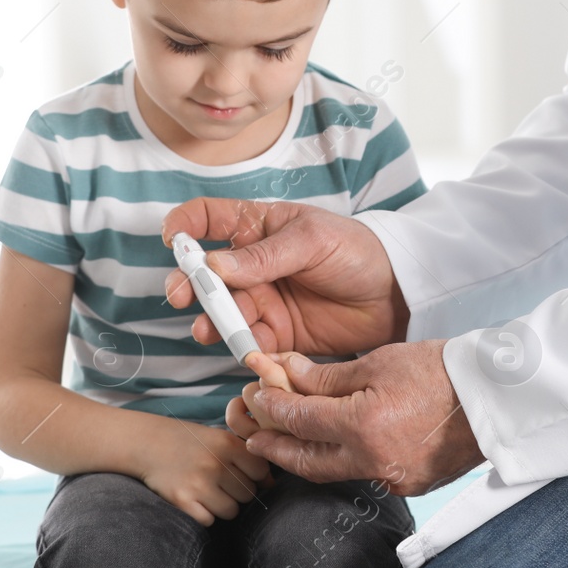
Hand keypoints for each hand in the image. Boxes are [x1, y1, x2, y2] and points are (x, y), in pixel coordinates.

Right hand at [137, 418, 273, 525]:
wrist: (146, 443)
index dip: (253, 475)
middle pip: (248, 494)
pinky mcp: (182, 501)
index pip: (261, 472)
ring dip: (222, 505)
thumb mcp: (218, 437)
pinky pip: (209, 521)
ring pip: (231, 511)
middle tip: (218, 481)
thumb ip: (245, 456)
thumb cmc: (188, 441)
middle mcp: (215, 463)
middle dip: (237, 492)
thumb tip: (271, 484)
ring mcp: (198, 483)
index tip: (238, 471)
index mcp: (226, 443)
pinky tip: (195, 499)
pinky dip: (204, 515)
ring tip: (206, 490)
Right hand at [162, 198, 407, 357]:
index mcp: (260, 228)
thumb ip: (264, 256)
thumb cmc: (357, 251)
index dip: (186, 224)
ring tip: (208, 330)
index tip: (172, 238)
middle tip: (182, 296)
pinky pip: (249, 341)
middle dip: (189, 284)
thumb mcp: (312, 241)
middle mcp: (254, 265)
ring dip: (211, 321)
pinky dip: (241, 347)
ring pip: (224, 312)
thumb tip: (215, 265)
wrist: (395, 294)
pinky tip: (245, 349)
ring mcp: (264, 300)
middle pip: (207, 274)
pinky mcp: (278, 334)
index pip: (211, 218)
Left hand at [234, 341, 485, 496]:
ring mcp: (393, 477)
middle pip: (306, 462)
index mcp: (363, 426)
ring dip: (308, 455)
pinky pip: (365, 473)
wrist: (495, 397)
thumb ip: (326, 377)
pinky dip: (346, 459)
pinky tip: (339, 443)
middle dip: (275, 450)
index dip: (271, 408)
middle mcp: (374, 461)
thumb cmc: (442, 371)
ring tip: (290, 439)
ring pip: (335, 471)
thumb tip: (285, 374)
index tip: (257, 397)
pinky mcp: (410, 482)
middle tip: (254, 438)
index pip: (299, 420)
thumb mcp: (377, 362)